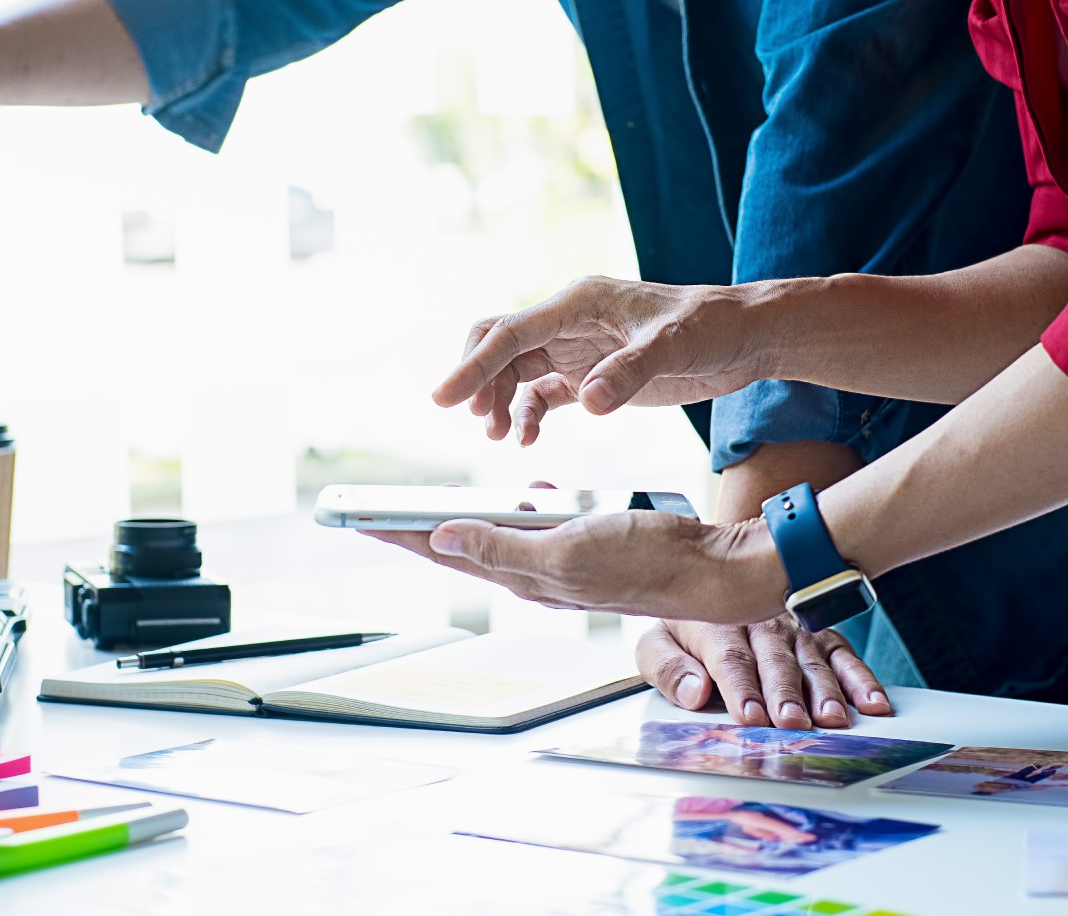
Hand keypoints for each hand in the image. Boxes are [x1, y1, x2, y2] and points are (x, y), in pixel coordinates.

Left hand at [367, 511, 787, 624]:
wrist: (712, 570)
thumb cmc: (648, 559)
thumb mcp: (568, 550)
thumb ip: (503, 546)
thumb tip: (439, 537)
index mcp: (523, 574)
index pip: (444, 550)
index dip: (397, 533)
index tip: (355, 521)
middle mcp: (535, 573)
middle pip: (461, 545)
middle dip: (417, 527)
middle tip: (373, 512)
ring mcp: (562, 562)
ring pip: (498, 537)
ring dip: (465, 519)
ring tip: (431, 503)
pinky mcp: (586, 547)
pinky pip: (540, 529)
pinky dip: (524, 510)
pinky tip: (528, 494)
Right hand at [433, 276, 773, 442]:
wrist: (745, 336)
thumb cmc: (712, 328)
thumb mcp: (675, 347)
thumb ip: (629, 372)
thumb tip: (587, 399)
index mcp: (579, 303)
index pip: (510, 333)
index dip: (473, 365)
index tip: (443, 398)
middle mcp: (569, 322)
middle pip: (499, 345)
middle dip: (477, 379)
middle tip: (471, 419)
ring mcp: (577, 348)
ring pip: (514, 370)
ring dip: (497, 400)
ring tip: (497, 436)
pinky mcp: (590, 374)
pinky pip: (540, 393)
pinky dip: (525, 414)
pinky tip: (524, 438)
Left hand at [635, 615, 890, 729]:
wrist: (709, 575)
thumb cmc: (684, 626)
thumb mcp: (657, 643)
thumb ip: (667, 668)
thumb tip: (694, 693)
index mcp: (716, 625)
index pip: (730, 659)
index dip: (741, 689)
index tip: (751, 717)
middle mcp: (759, 623)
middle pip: (775, 661)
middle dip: (786, 693)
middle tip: (794, 723)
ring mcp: (793, 627)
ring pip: (813, 659)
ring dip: (826, 691)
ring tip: (834, 718)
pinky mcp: (819, 634)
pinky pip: (843, 654)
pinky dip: (861, 679)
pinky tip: (873, 703)